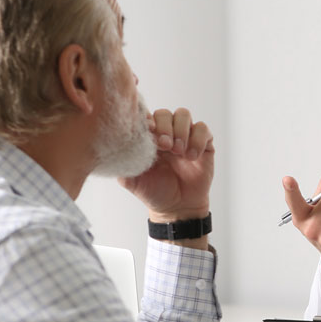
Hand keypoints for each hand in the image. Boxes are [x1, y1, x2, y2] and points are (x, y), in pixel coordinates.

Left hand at [120, 107, 213, 225]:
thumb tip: (117, 147)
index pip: (147, 117)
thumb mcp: (132, 180)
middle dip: (165, 127)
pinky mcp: (203, 144)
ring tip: (178, 151)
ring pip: (184, 115)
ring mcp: (186, 137)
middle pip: (165, 113)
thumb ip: (123, 163)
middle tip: (165, 146)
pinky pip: (203, 129)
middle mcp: (167, 134)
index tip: (148, 130)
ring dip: (181, 131)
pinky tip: (191, 156)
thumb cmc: (154, 192)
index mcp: (149, 138)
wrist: (177, 208)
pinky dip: (197, 140)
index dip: (147, 119)